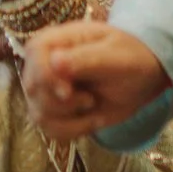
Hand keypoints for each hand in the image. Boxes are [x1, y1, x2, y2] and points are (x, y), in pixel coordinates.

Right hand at [22, 20, 170, 141]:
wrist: (139, 79)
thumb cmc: (129, 58)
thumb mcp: (116, 56)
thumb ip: (86, 59)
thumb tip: (55, 61)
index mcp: (55, 40)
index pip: (35, 55)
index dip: (47, 78)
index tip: (68, 92)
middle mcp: (43, 64)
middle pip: (34, 89)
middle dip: (65, 104)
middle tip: (92, 100)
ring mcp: (44, 90)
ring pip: (39, 115)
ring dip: (72, 121)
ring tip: (94, 107)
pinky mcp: (51, 111)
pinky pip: (50, 130)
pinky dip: (74, 131)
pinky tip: (91, 120)